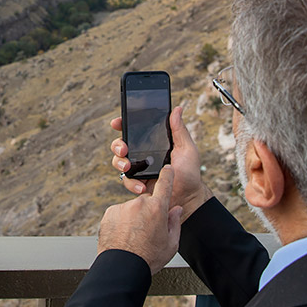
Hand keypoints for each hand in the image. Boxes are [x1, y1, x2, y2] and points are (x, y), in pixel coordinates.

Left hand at [98, 165, 183, 274]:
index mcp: (157, 208)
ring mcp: (123, 207)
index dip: (167, 175)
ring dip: (134, 218)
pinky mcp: (110, 213)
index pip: (165, 184)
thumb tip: (176, 209)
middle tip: (148, 230)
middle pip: (147, 201)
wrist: (122, 267)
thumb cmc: (149, 258)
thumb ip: (175, 223)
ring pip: (132, 208)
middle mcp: (139, 203)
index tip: (168, 168)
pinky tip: (123, 236)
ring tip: (134, 237)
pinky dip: (121, 222)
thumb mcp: (171, 243)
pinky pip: (119, 214)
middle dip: (148, 211)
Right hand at [111, 105, 213, 220]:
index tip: (117, 123)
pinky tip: (142, 186)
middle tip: (123, 148)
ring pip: (118, 161)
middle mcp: (142, 154)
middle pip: (120, 145)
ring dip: (119, 162)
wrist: (188, 197)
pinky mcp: (137, 184)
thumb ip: (179, 130)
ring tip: (127, 166)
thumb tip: (177, 109)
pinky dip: (132, 183)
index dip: (122, 124)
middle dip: (117, 144)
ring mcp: (138, 169)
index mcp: (152, 143)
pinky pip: (127, 181)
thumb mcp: (186, 148)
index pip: (133, 130)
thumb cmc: (189, 172)